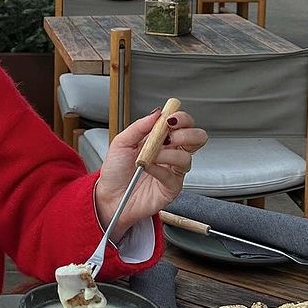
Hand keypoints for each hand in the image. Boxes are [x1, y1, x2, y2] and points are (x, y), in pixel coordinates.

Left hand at [95, 108, 206, 237]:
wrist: (109, 195)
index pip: (183, 124)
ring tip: (151, 155)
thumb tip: (157, 113)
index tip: (170, 118)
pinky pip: (174, 175)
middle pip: (197, 138)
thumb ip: (139, 126)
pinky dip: (160, 168)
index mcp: (161, 139)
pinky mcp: (172, 187)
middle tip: (168, 137)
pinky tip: (148, 167)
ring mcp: (173, 170)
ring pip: (187, 157)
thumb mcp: (122, 142)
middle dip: (185, 133)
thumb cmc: (116, 171)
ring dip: (168, 153)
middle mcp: (171, 153)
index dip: (182, 118)